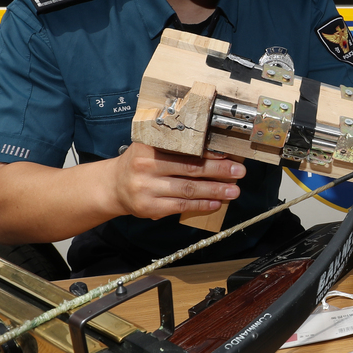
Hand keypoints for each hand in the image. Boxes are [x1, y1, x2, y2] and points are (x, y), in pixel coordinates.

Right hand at [109, 144, 244, 219]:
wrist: (113, 186)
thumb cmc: (139, 163)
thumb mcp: (149, 146)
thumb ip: (174, 144)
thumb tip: (213, 148)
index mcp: (148, 146)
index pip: (184, 149)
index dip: (208, 153)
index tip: (228, 154)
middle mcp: (146, 166)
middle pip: (190, 169)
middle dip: (218, 171)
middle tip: (239, 172)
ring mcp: (146, 189)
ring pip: (188, 190)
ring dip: (214, 190)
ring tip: (233, 190)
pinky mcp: (149, 207)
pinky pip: (181, 206)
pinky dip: (201, 205)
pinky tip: (216, 202)